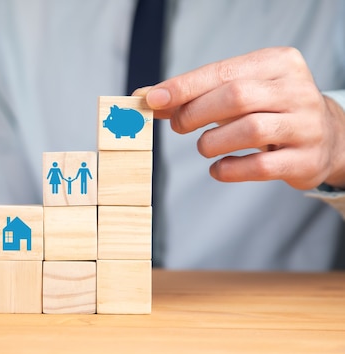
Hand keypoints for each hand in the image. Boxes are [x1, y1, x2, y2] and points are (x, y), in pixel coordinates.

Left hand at [134, 47, 344, 189]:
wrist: (327, 137)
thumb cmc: (268, 110)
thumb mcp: (237, 93)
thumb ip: (194, 95)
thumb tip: (146, 97)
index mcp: (277, 63)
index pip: (222, 71)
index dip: (184, 86)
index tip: (152, 98)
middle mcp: (296, 90)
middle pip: (235, 96)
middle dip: (196, 113)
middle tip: (179, 125)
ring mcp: (306, 125)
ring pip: (249, 130)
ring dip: (212, 142)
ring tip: (204, 147)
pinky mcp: (306, 159)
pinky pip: (260, 166)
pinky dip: (230, 170)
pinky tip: (218, 168)